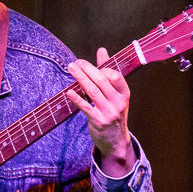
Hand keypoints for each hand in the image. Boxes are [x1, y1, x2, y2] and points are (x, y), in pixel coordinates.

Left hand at [67, 47, 134, 175]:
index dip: (101, 68)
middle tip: (75, 63)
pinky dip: (77, 99)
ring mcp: (109, 112)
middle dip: (87, 70)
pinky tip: (69, 91)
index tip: (86, 64)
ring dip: (80, 78)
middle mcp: (118, 102)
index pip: (115, 76)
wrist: (115, 141)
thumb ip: (108, 71)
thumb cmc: (113, 112)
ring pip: (93, 92)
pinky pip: (86, 108)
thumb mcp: (115, 94)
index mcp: (124, 93)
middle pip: (102, 81)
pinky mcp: (99, 122)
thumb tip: (101, 50)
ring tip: (71, 69)